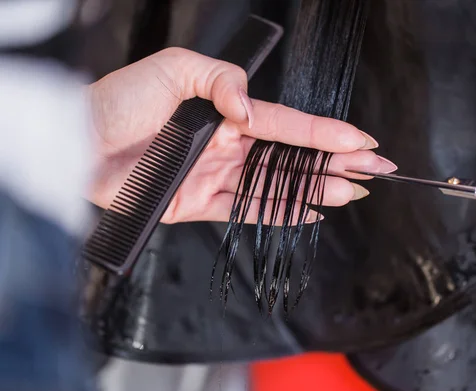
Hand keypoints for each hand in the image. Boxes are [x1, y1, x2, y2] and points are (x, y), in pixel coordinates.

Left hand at [88, 47, 396, 223]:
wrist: (76, 143)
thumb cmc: (118, 101)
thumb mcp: (174, 68)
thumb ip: (222, 83)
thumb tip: (251, 114)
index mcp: (227, 111)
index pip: (289, 124)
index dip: (328, 133)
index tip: (362, 141)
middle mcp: (228, 144)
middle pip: (293, 156)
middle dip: (336, 163)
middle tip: (374, 171)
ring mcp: (216, 176)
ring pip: (278, 185)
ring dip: (317, 189)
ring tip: (352, 193)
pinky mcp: (199, 204)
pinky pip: (248, 210)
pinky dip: (280, 212)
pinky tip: (309, 211)